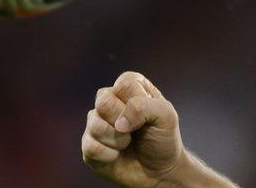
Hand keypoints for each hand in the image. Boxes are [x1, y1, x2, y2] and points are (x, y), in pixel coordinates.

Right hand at [82, 71, 185, 187]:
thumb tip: (119, 122)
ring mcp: (97, 122)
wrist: (160, 171)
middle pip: (104, 101)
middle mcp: (110, 100)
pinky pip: (91, 147)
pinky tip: (117, 155)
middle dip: (124, 122)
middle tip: (136, 131)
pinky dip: (109, 155)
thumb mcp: (166, 116)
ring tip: (128, 143)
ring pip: (96, 125)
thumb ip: (144, 107)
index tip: (148, 115)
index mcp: (130, 87)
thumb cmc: (163, 139)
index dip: (137, 103)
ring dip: (118, 140)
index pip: (124, 84)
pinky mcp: (89, 145)